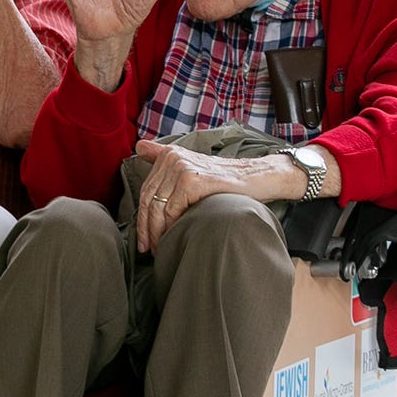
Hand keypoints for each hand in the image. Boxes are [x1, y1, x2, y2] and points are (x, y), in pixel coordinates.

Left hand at [134, 138, 291, 253]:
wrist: (257, 179)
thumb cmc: (226, 181)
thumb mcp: (193, 167)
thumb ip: (165, 156)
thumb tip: (139, 147)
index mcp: (170, 154)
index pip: (146, 191)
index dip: (142, 217)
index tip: (143, 239)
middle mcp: (173, 158)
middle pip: (149, 199)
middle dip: (146, 228)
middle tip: (148, 249)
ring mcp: (181, 168)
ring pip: (158, 207)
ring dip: (157, 232)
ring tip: (160, 249)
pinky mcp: (191, 180)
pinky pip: (172, 210)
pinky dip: (171, 228)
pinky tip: (174, 239)